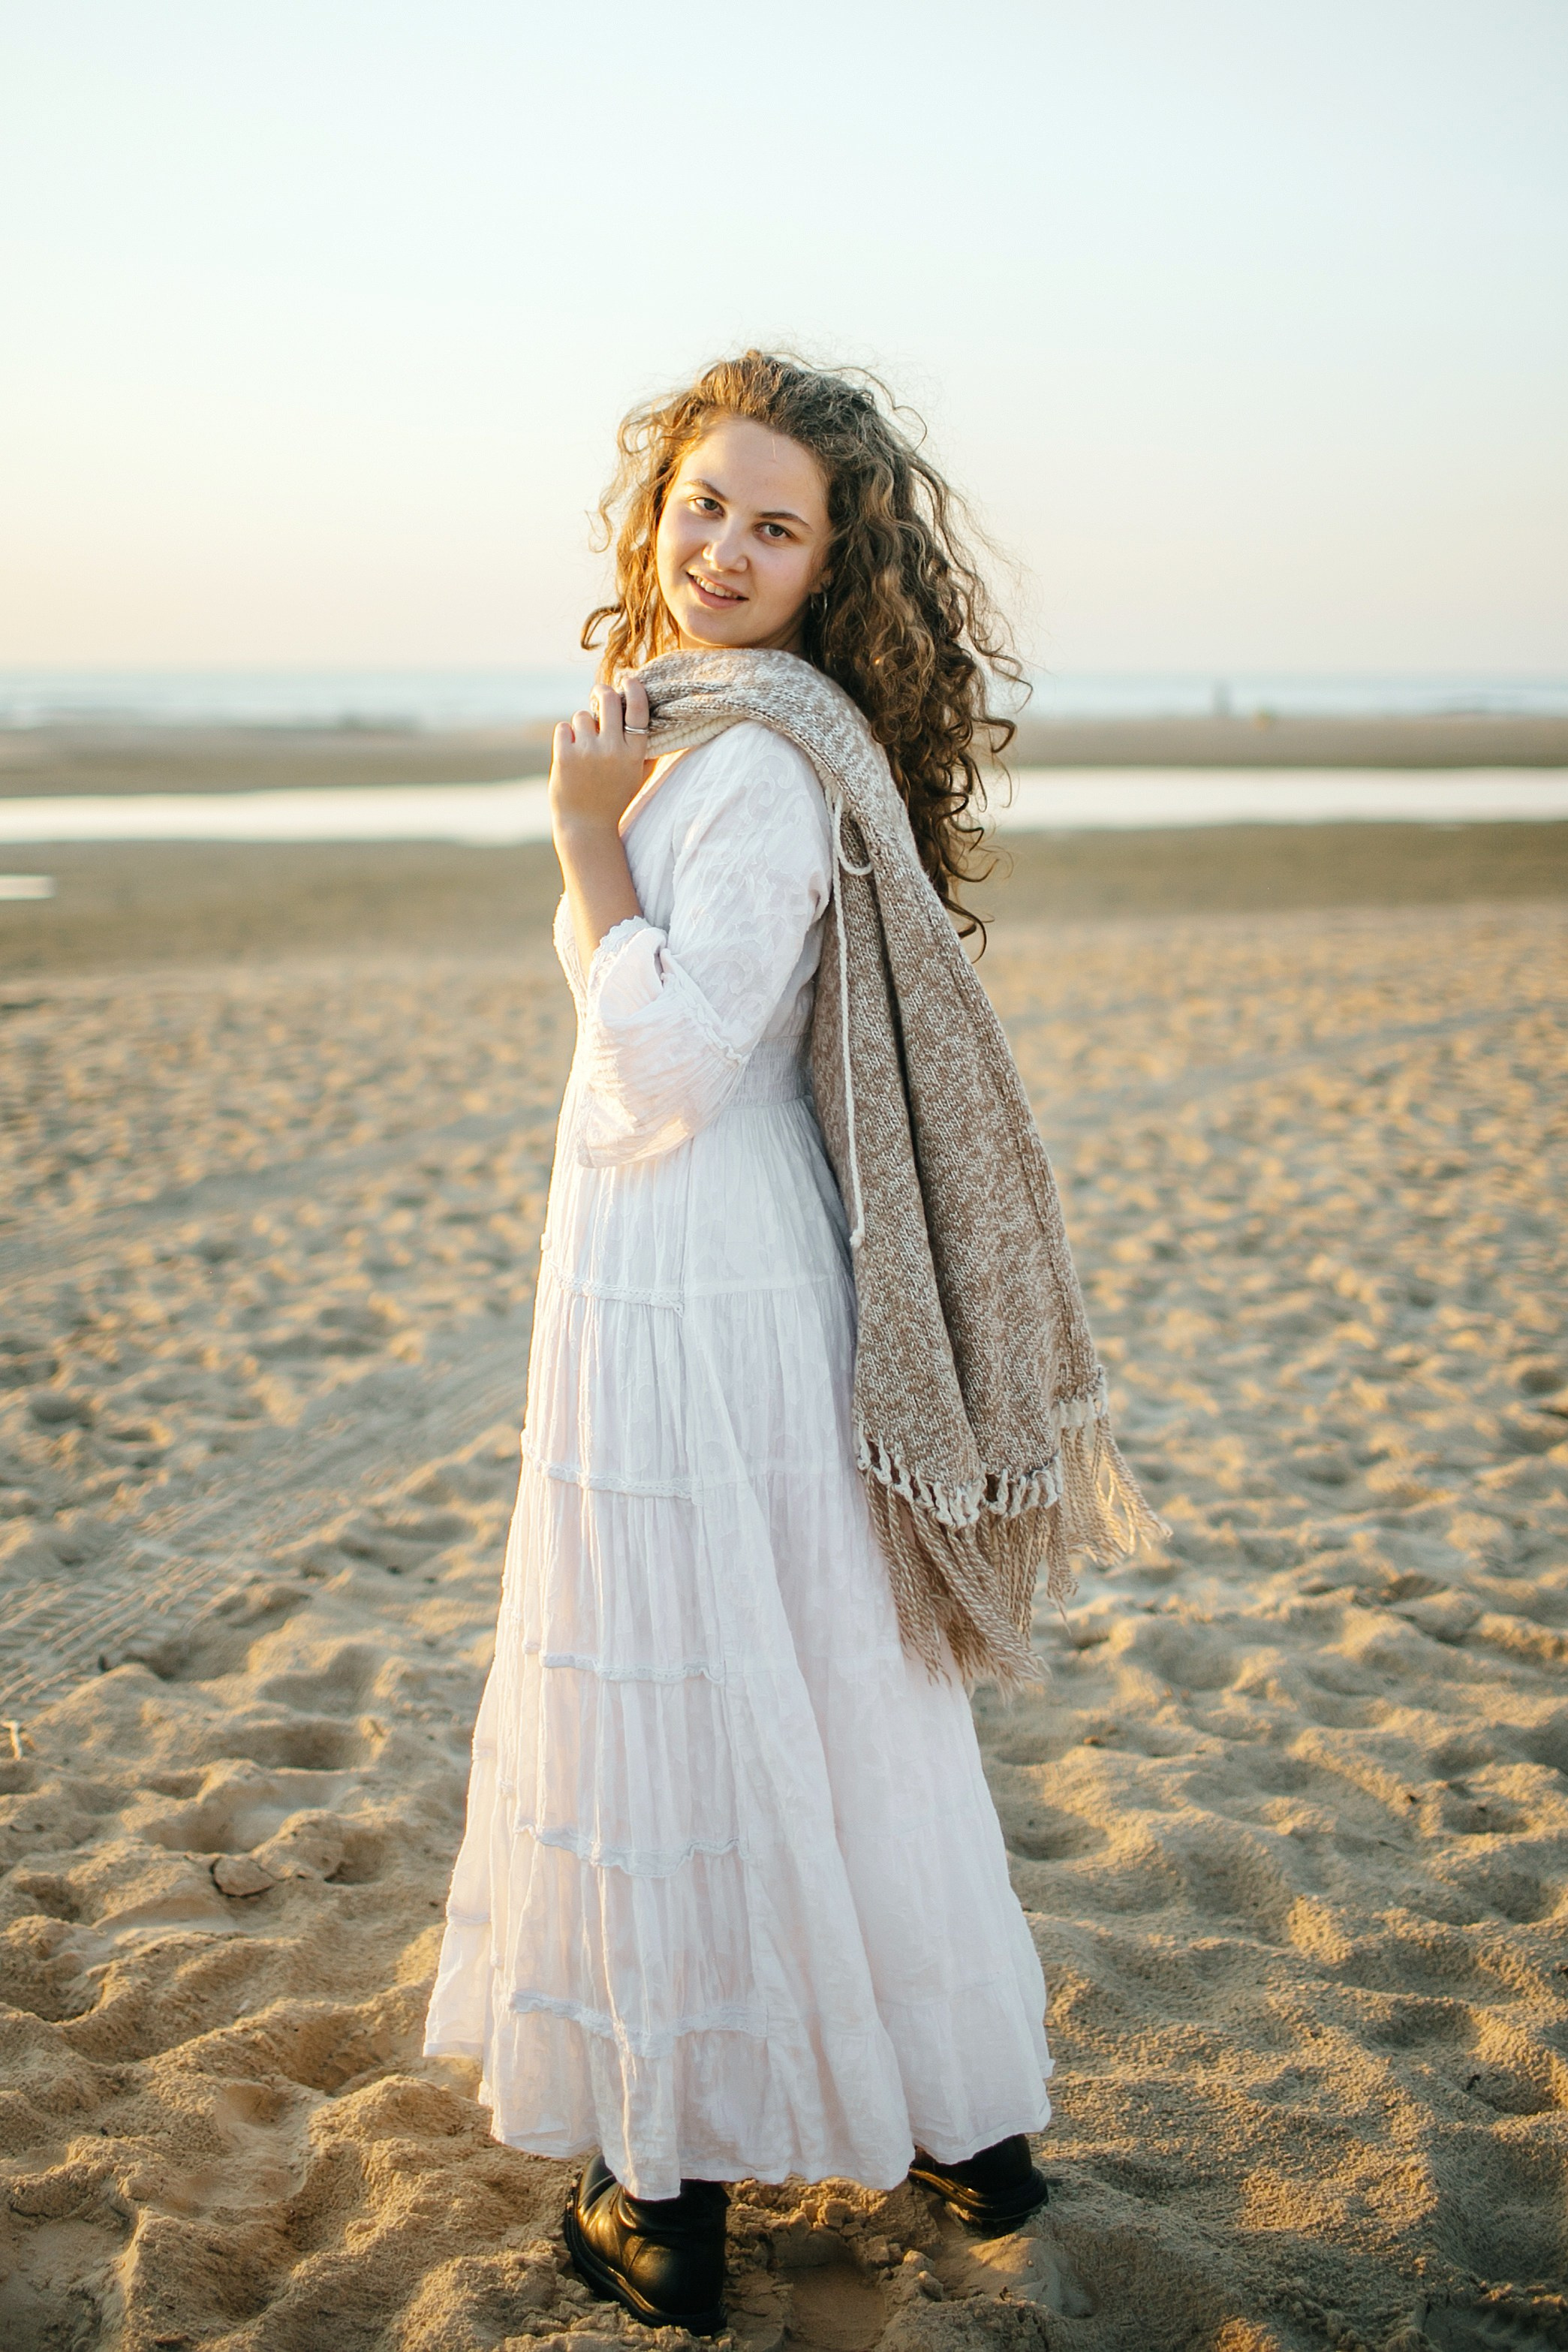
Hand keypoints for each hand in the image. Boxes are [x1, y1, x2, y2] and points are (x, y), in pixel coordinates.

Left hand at [549, 678, 651, 844]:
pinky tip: (570, 753)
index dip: (634, 690)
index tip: (629, 680)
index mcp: (634, 755)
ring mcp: (588, 752)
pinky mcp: (564, 756)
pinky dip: (565, 736)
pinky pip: (563, 727)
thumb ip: (645, 751)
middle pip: (608, 701)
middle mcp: (613, 750)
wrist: (586, 826)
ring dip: (582, 726)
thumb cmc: (613, 799)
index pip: (638, 711)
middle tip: (599, 693)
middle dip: (602, 692)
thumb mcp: (636, 777)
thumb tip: (651, 719)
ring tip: (584, 748)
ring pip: (582, 716)